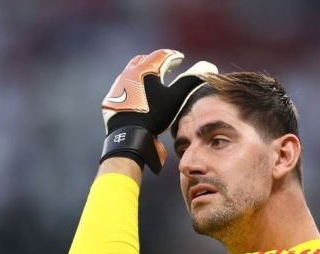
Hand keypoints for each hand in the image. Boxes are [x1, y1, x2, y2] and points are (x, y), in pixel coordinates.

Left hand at [100, 49, 216, 173]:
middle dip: (156, 61)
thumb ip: (190, 80)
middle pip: (144, 60)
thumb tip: (208, 67)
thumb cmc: (155, 114)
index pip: (161, 55)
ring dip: (143, 73)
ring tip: (152, 80)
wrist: (129, 133)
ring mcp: (118, 85)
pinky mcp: (111, 98)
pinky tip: (139, 95)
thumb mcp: (176, 97)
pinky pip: (124, 86)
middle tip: (166, 66)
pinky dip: (133, 86)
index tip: (179, 58)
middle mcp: (129, 72)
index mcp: (145, 69)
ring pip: (131, 72)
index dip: (173, 56)